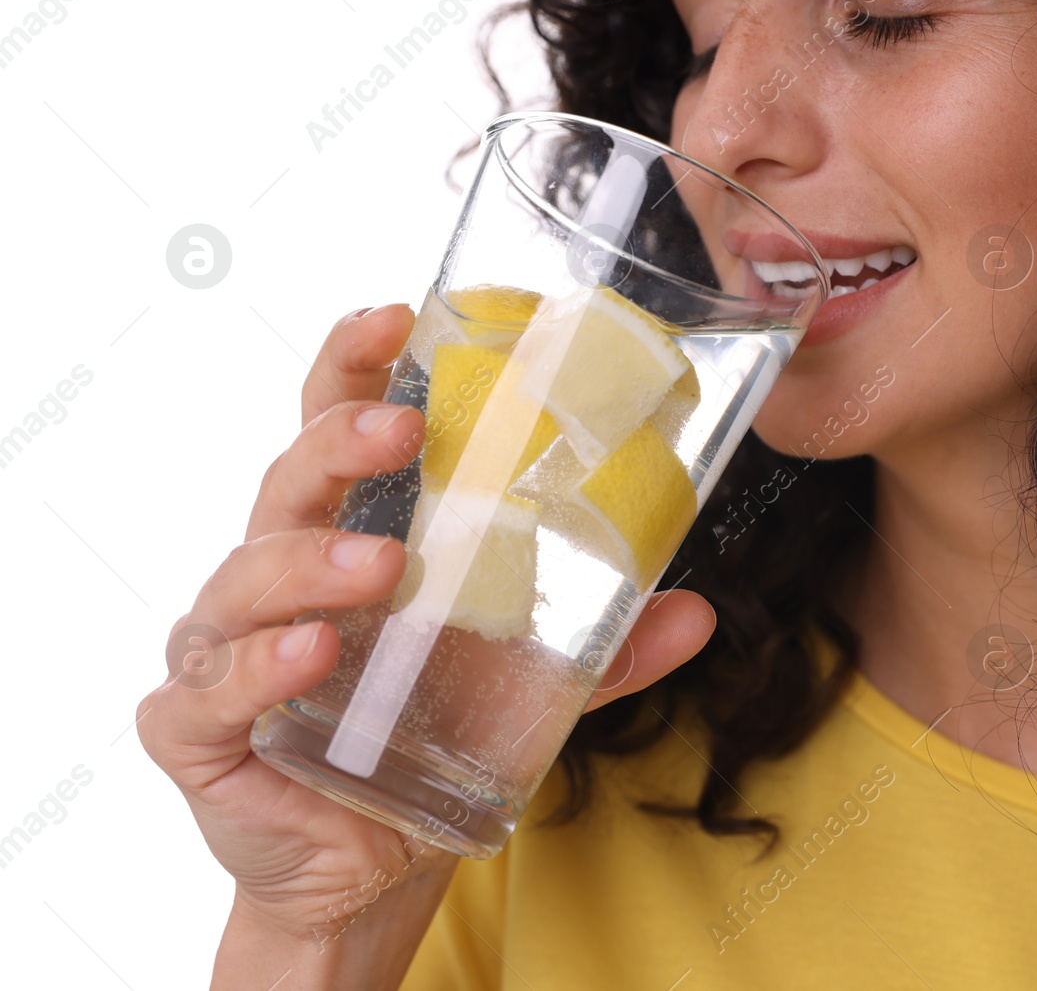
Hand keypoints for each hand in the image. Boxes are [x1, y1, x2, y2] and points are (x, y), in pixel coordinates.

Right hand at [138, 303, 716, 944]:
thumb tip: (696, 613)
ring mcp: (228, 645)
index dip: (353, 366)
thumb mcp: (529, 684)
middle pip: (288, 480)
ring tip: (382, 565)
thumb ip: (604, 647)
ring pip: (245, 574)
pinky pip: (208, 685)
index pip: (335, 427)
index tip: (396, 318)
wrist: (372, 862)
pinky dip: (258, 664)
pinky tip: (314, 653)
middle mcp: (280, 574)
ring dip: (311, 560)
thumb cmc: (429, 735)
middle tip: (403, 433)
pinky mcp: (197, 725)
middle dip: (339, 443)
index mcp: (349, 534)